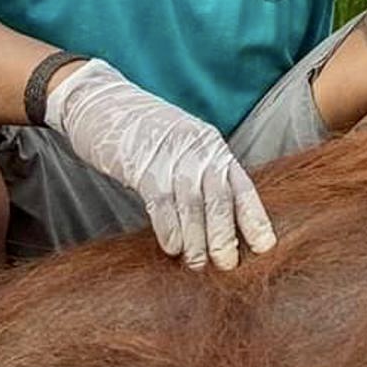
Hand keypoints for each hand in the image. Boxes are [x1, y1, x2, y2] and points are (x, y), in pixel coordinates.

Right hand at [45, 59, 275, 270]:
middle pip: (221, 199)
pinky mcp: (143, 166)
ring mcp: (171, 157)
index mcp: (213, 147)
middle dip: (226, 236)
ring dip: (197, 240)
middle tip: (228, 265)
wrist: (101, 102)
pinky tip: (172, 248)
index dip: (255, 217)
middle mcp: (199, 151)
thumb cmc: (144, 131)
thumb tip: (214, 217)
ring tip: (198, 264)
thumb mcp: (183, 145)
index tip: (266, 245)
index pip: (242, 186)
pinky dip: (169, 228)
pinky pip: (161, 203)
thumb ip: (200, 173)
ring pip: (193, 206)